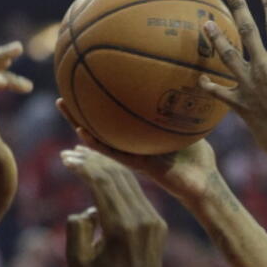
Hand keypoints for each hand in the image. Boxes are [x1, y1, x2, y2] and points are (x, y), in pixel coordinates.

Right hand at [55, 99, 220, 207]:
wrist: (204, 184)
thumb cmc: (200, 159)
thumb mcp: (190, 125)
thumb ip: (182, 108)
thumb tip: (181, 82)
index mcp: (141, 136)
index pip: (116, 118)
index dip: (100, 105)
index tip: (85, 85)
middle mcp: (132, 144)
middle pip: (100, 124)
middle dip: (81, 108)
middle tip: (63, 91)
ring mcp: (132, 154)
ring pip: (99, 137)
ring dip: (78, 121)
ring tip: (62, 104)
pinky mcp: (136, 165)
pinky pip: (112, 152)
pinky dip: (96, 143)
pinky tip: (81, 131)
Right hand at [61, 146, 167, 266]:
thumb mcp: (77, 260)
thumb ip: (76, 228)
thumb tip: (87, 210)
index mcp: (120, 227)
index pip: (102, 183)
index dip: (83, 166)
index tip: (65, 158)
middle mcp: (141, 220)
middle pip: (117, 177)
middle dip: (94, 161)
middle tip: (72, 151)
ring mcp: (153, 221)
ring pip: (130, 183)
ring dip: (108, 168)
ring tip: (86, 157)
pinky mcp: (158, 224)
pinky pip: (138, 195)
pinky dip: (121, 183)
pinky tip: (106, 175)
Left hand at [197, 0, 266, 165]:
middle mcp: (265, 68)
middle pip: (248, 32)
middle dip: (239, 9)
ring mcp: (250, 86)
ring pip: (228, 56)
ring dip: (216, 38)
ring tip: (206, 23)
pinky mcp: (241, 105)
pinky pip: (219, 92)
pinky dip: (209, 85)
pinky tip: (201, 78)